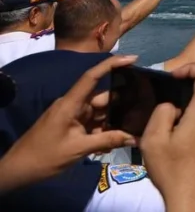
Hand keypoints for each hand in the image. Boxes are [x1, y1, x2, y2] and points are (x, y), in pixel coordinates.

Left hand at [0, 55, 138, 193]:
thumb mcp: (78, 149)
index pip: (92, 77)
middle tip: (140, 113)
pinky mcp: (70, 126)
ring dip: (110, 123)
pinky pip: (92, 124)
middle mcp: (72, 105)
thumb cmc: (45, 156)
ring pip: (99, 113)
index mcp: (70, 103)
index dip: (112, 65)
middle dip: (119, 106)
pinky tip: (110, 144)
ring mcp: (71, 115)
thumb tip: (134, 137)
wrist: (19, 170)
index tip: (133, 59)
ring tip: (128, 133)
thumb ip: (107, 141)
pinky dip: (101, 132)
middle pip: (101, 98)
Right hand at [140, 63, 194, 211]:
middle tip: (166, 106)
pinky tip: (183, 140)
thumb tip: (172, 106)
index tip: (173, 77)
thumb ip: (162, 112)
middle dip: (187, 90)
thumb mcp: (154, 140)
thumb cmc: (173, 171)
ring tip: (172, 127)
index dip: (190, 67)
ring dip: (192, 107)